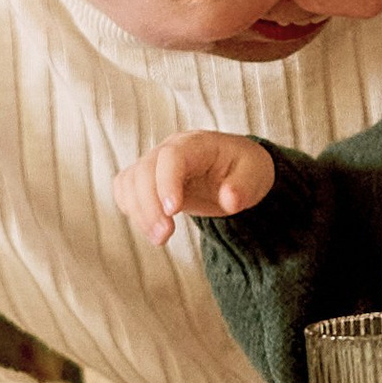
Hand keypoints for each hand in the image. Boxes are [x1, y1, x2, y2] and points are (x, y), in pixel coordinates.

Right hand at [114, 130, 274, 244]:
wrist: (236, 173)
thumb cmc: (245, 170)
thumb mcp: (255, 176)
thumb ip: (243, 188)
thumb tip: (230, 200)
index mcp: (197, 144)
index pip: (171, 156)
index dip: (167, 182)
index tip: (174, 211)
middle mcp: (170, 149)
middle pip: (144, 170)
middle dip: (150, 205)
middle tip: (164, 236)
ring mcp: (155, 162)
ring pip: (131, 181)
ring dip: (140, 213)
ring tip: (160, 239)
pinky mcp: (147, 179)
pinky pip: (126, 190)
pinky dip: (132, 210)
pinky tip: (151, 228)